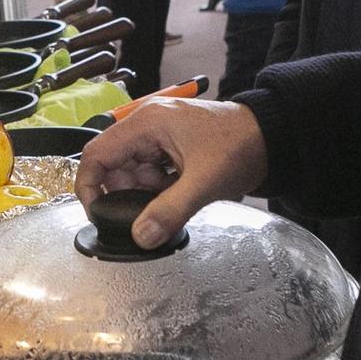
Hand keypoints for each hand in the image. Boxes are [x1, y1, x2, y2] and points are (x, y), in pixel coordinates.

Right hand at [77, 99, 266, 249]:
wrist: (271, 137)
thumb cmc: (240, 145)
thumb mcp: (203, 182)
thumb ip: (170, 211)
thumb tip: (141, 236)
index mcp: (146, 123)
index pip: (97, 154)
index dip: (89, 186)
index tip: (97, 213)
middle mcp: (147, 125)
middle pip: (114, 166)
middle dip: (127, 193)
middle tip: (151, 209)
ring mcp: (158, 135)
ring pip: (133, 172)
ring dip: (146, 192)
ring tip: (175, 196)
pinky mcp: (169, 147)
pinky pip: (150, 173)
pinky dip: (158, 189)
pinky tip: (180, 191)